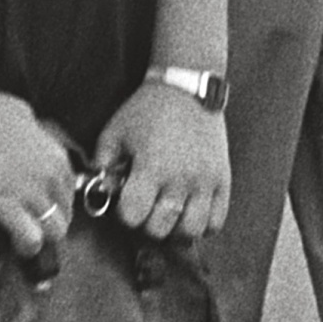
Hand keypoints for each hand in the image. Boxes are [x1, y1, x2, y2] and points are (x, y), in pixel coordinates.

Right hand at [0, 85, 83, 259]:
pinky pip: (31, 239)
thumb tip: (26, 128)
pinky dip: (25, 246)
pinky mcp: (7, 205)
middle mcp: (51, 176)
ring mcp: (31, 192)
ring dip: (38, 238)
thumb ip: (30, 128)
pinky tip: (13, 242)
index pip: (67, 195)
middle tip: (26, 225)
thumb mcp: (21, 114)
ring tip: (19, 238)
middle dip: (47, 225)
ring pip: (54, 232)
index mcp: (56, 156)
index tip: (35, 209)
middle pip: (65, 217)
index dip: (51, 206)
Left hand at [92, 80, 231, 245]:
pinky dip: (202, 226)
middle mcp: (180, 179)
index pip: (133, 216)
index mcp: (151, 167)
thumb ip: (102, 165)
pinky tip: (189, 212)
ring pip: (191, 231)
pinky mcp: (223, 181)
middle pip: (161, 229)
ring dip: (175, 230)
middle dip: (147, 224)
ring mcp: (205, 182)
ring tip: (168, 215)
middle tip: (146, 209)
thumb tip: (99, 193)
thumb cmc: (147, 111)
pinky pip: (216, 221)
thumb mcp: (114, 132)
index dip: (125, 214)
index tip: (127, 201)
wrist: (188, 90)